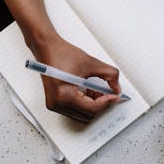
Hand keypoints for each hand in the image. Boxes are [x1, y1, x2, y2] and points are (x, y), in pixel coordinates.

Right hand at [0, 0, 121, 122]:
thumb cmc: (62, 54)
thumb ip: (109, 75)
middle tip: (108, 92)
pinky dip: (85, 104)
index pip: (92, 108)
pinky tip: (89, 92)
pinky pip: (75, 111)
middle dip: (101, 104)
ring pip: (82, 115)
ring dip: (93, 105)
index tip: (115, 95)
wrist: (47, 48)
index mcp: (64, 95)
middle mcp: (57, 104)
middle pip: (88, 115)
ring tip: (98, 90)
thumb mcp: (91, 63)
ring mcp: (54, 105)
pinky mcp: (54, 103)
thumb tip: (117, 88)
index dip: (107, 102)